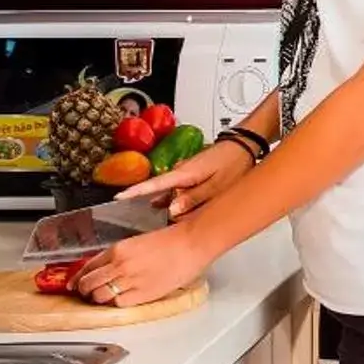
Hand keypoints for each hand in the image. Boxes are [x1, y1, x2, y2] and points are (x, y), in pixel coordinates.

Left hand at [71, 222, 217, 307]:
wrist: (192, 243)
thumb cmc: (173, 240)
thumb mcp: (139, 242)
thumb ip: (121, 255)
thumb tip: (107, 267)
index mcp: (117, 249)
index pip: (87, 266)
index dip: (77, 277)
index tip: (74, 283)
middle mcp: (120, 265)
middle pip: (89, 283)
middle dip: (85, 290)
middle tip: (86, 293)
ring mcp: (130, 280)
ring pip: (100, 296)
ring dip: (98, 298)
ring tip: (102, 298)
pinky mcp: (142, 294)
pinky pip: (119, 303)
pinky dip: (116, 303)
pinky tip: (120, 299)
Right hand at [120, 139, 254, 220]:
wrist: (246, 145)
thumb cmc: (234, 162)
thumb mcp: (217, 185)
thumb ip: (194, 198)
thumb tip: (172, 210)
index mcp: (184, 173)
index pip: (153, 184)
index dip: (134, 191)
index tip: (118, 197)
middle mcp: (181, 171)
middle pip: (163, 193)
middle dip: (164, 206)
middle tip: (172, 218)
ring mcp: (186, 172)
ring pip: (174, 193)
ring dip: (176, 204)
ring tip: (186, 212)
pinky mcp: (192, 174)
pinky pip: (181, 190)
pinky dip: (184, 199)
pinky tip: (190, 208)